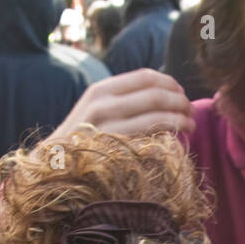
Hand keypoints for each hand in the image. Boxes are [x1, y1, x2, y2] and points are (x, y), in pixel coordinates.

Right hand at [50, 69, 194, 139]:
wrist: (52, 167)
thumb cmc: (81, 139)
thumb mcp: (96, 109)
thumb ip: (122, 98)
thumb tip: (164, 91)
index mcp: (101, 90)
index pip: (146, 76)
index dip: (170, 83)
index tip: (181, 94)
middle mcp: (102, 104)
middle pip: (155, 94)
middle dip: (180, 102)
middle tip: (191, 111)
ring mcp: (107, 128)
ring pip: (156, 116)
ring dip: (180, 119)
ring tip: (191, 125)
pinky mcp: (113, 150)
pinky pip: (149, 139)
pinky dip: (167, 136)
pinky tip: (176, 140)